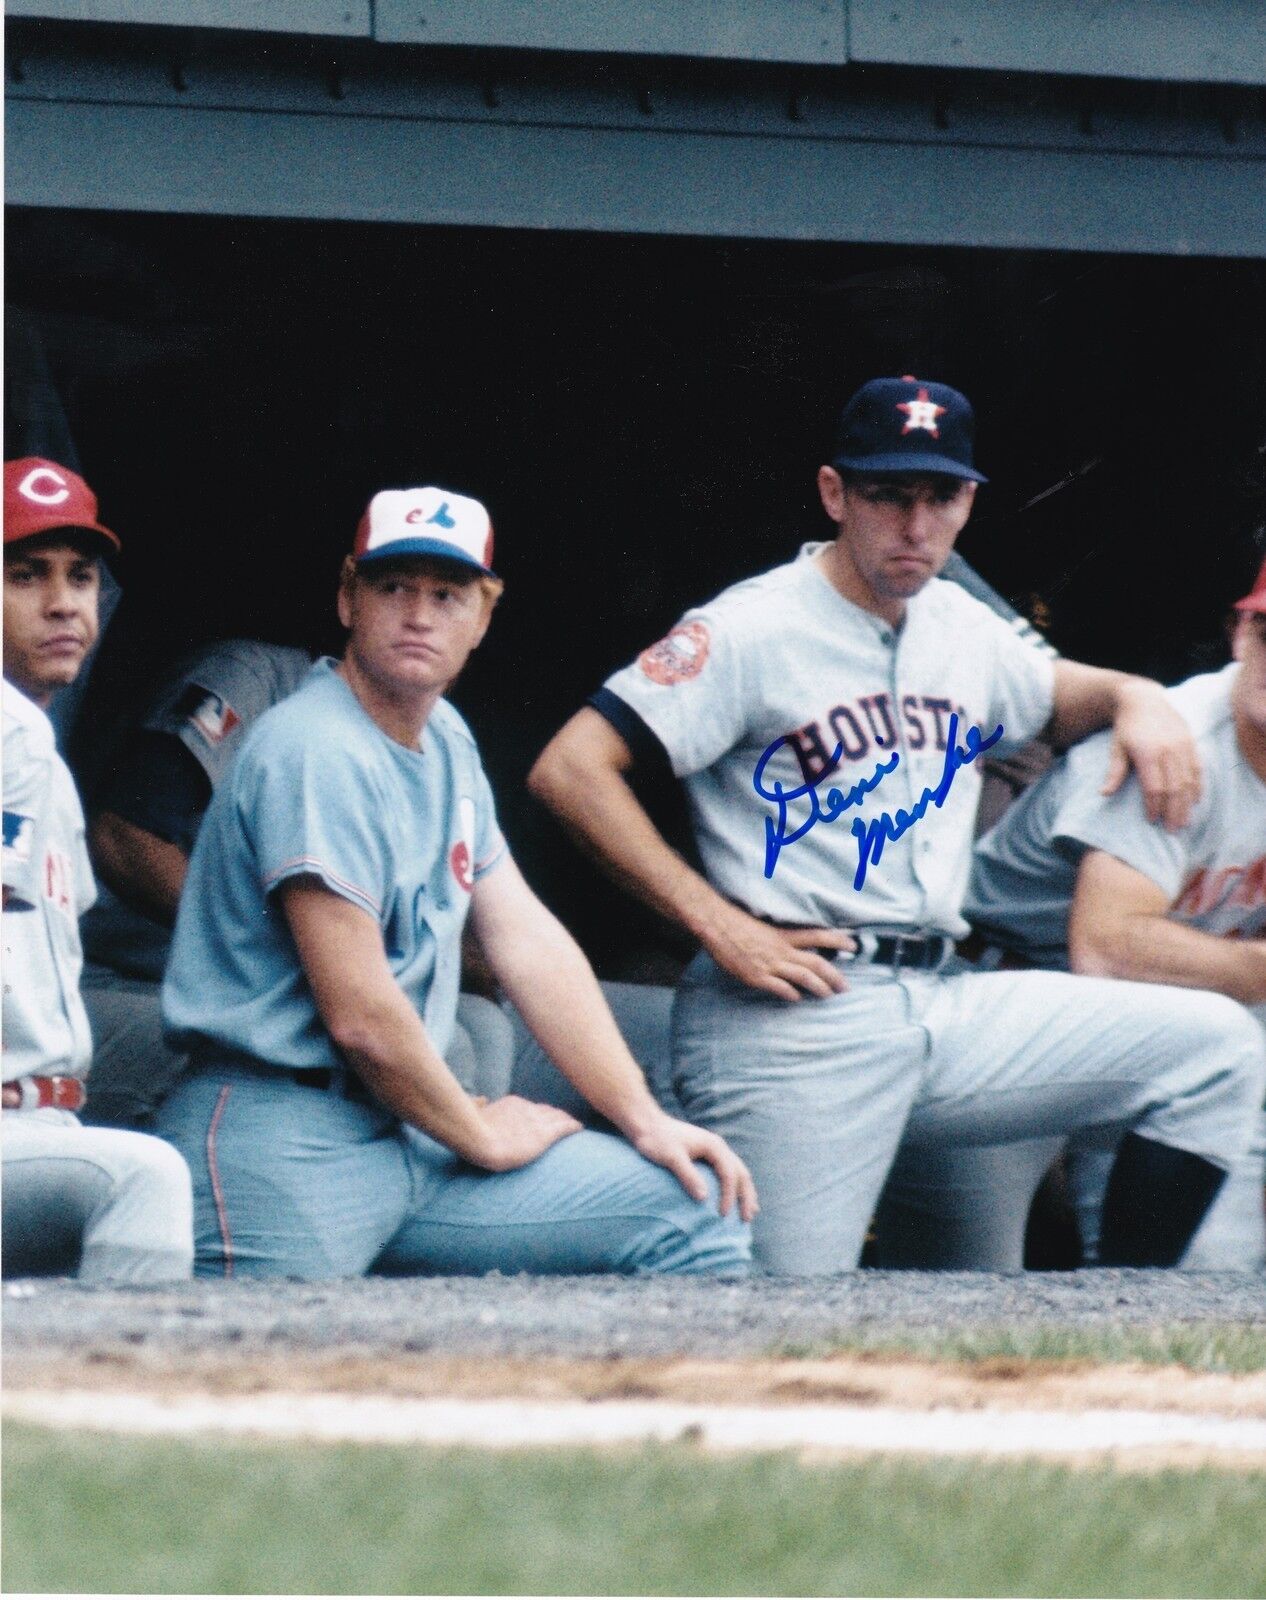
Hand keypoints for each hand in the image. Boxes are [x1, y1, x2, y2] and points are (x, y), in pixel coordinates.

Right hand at [470, 1094, 582, 1171]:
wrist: (478, 1139)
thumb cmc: (469, 1130)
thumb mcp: (472, 1111)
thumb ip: (478, 1104)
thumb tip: (481, 1098)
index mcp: (511, 1104)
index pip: (530, 1107)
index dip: (537, 1113)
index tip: (542, 1117)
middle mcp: (527, 1109)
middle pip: (546, 1110)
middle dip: (554, 1115)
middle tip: (562, 1119)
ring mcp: (537, 1121)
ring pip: (558, 1117)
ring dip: (565, 1120)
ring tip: (573, 1125)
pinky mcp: (545, 1134)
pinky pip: (565, 1127)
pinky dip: (573, 1126)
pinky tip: (580, 1128)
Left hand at [631, 1111, 758, 1221]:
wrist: (647, 1123)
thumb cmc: (656, 1140)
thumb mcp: (671, 1157)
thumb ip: (687, 1175)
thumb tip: (704, 1198)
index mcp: (714, 1146)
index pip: (729, 1174)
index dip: (729, 1196)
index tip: (722, 1215)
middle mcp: (719, 1147)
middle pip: (741, 1173)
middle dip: (746, 1196)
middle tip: (746, 1219)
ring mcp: (714, 1150)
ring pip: (738, 1172)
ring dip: (745, 1192)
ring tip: (750, 1212)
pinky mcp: (707, 1155)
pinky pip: (728, 1172)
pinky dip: (736, 1186)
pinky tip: (735, 1198)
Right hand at [701, 901, 854, 999]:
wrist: (716, 926)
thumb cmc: (738, 924)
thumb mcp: (765, 927)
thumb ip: (781, 938)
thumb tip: (795, 948)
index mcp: (784, 935)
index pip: (819, 936)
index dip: (838, 941)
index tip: (854, 946)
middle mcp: (782, 949)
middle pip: (816, 963)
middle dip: (835, 976)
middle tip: (846, 987)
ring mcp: (770, 964)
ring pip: (803, 978)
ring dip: (820, 988)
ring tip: (829, 995)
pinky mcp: (756, 976)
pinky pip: (780, 988)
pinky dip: (791, 995)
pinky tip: (797, 999)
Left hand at [1101, 682, 1201, 829]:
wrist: (1144, 700)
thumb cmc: (1126, 728)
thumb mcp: (1116, 748)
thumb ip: (1115, 772)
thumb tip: (1104, 794)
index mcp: (1148, 753)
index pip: (1154, 787)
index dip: (1154, 806)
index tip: (1152, 821)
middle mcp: (1169, 751)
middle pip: (1175, 788)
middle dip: (1173, 812)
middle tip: (1171, 831)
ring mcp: (1183, 746)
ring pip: (1189, 781)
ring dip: (1187, 804)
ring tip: (1184, 822)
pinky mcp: (1191, 743)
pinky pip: (1198, 769)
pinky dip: (1197, 787)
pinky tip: (1195, 802)